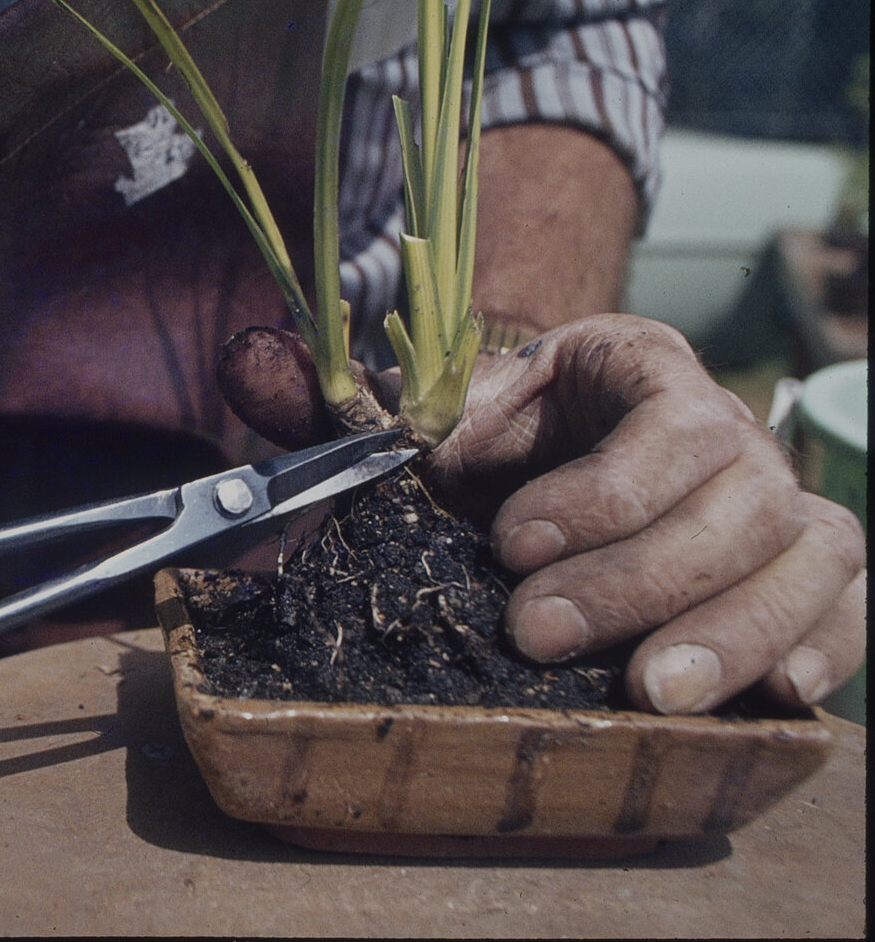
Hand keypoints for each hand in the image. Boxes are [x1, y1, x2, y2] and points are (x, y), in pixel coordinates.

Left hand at [217, 316, 865, 714]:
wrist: (558, 463)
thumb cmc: (499, 446)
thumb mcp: (435, 419)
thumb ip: (355, 406)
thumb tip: (250, 368)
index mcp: (642, 369)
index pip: (662, 420)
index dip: (599, 491)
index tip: (510, 545)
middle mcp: (730, 429)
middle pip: (733, 499)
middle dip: (635, 577)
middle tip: (541, 635)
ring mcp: (779, 502)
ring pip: (802, 555)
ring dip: (728, 631)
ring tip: (647, 694)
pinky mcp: (810, 571)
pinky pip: (846, 602)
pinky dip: (820, 647)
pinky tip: (769, 697)